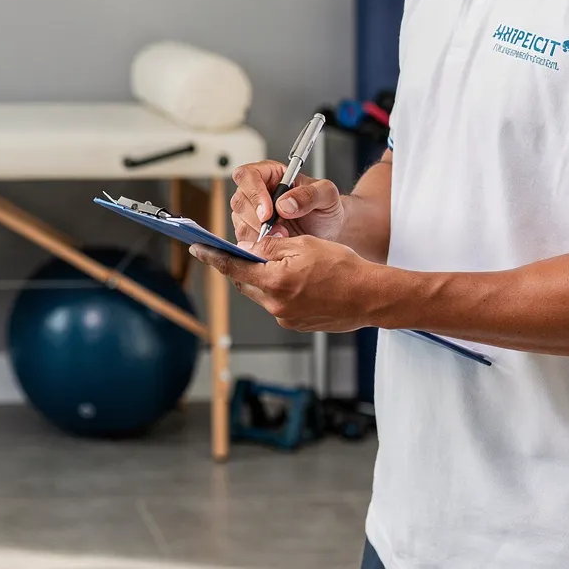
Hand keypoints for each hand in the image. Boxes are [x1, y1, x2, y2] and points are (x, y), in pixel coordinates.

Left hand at [190, 234, 381, 332]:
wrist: (370, 297)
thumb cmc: (344, 268)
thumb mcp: (304, 245)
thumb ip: (271, 245)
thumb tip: (248, 246)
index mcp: (275, 280)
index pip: (234, 267)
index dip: (213, 257)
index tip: (198, 249)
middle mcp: (276, 303)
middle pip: (245, 282)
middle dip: (244, 266)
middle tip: (248, 252)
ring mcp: (284, 317)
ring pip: (261, 293)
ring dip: (264, 279)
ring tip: (286, 265)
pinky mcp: (294, 323)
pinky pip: (277, 304)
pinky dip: (279, 291)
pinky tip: (299, 281)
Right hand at [230, 161, 345, 243]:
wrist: (329, 231)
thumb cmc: (326, 208)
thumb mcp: (327, 195)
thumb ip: (309, 195)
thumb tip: (283, 204)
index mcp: (271, 174)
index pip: (247, 175)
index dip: (254, 193)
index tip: (268, 212)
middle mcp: (257, 192)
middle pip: (240, 200)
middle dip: (258, 220)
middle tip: (281, 230)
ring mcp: (251, 213)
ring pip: (239, 222)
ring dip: (260, 234)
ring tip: (284, 237)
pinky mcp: (251, 232)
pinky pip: (244, 240)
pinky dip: (259, 246)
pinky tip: (278, 244)